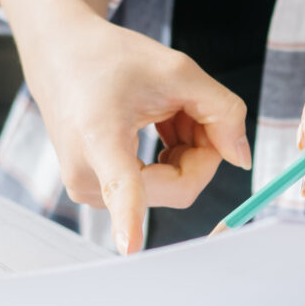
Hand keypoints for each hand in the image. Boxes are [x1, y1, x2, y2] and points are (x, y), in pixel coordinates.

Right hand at [17, 16, 248, 253]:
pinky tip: (157, 125)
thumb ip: (223, 112)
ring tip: (167, 110)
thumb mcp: (178, 72)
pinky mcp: (96, 193)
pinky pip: (156, 188)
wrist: (62, 56)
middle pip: (178, 186)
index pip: (120, 186)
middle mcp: (87, 173)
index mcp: (99, 137)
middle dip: (200, 149)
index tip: (130, 249)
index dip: (129, 219)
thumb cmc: (112, 59)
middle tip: (191, 107)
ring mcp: (90, 190)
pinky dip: (169, 159)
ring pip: (171, 188)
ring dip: (185, 151)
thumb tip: (242, 160)